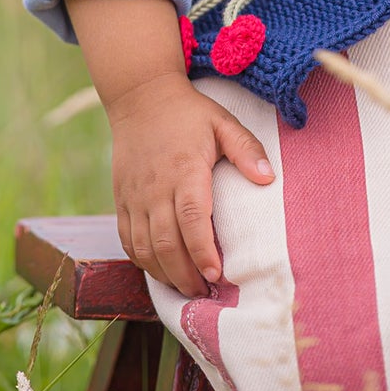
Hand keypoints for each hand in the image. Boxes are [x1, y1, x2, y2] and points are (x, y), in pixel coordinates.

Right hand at [106, 70, 273, 298]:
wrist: (140, 97)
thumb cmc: (188, 113)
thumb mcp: (223, 123)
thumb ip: (247, 150)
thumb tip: (268, 179)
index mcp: (185, 170)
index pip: (191, 219)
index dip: (202, 251)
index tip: (217, 274)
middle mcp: (155, 187)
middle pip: (166, 243)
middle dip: (186, 276)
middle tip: (205, 294)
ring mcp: (134, 195)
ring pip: (144, 248)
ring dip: (164, 275)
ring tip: (186, 288)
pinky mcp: (121, 198)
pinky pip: (127, 239)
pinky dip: (142, 261)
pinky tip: (160, 270)